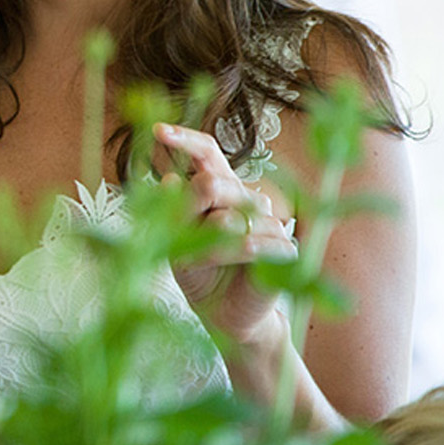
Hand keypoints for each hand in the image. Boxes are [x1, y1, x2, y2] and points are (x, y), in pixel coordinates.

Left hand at [154, 122, 295, 346]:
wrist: (223, 312)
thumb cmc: (199, 270)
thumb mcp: (176, 240)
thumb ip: (176, 211)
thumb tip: (169, 179)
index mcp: (219, 188)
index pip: (208, 152)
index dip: (185, 139)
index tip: (158, 131)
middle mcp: (246, 197)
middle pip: (215, 182)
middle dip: (190, 209)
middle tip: (182, 238)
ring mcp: (268, 221)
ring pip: (231, 217)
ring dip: (206, 243)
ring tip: (199, 260)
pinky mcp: (285, 249)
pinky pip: (254, 243)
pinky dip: (233, 255)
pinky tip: (229, 263)